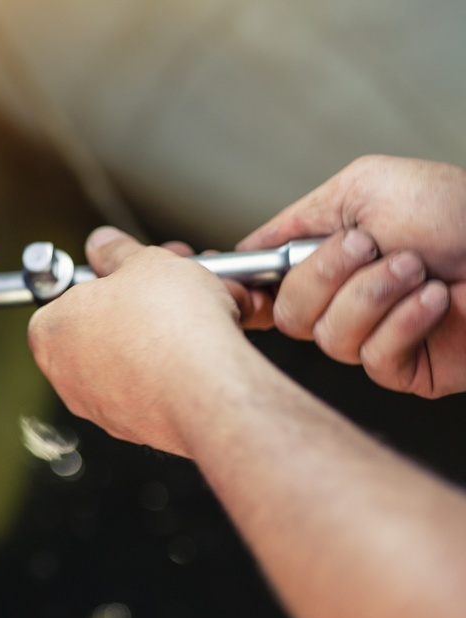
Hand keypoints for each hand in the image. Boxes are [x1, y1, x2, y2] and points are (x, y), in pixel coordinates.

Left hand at [28, 227, 268, 456]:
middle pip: (103, 326)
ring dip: (162, 332)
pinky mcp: (136, 426)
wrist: (209, 387)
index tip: (132, 273)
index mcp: (51, 331)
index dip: (106, 280)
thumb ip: (117, 251)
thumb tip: (104, 244)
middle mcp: (67, 375)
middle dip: (140, 303)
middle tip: (170, 286)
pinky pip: (154, 386)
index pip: (67, 297)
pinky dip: (176, 366)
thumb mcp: (143, 262)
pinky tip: (203, 348)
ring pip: (132, 357)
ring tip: (196, 312)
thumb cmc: (170, 326)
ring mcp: (100, 405)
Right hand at [239, 155, 465, 396]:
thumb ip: (297, 218)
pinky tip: (435, 299)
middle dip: (327, 275)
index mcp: (324, 256)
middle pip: (286, 314)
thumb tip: (245, 250)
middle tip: (372, 247)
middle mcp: (341, 299)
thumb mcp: (365, 186)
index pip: (260, 283)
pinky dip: (405, 322)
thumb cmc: (458, 210)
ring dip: (374, 294)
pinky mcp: (404, 368)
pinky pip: (372, 357)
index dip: (243, 287)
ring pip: (327, 337)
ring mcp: (371, 335)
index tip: (237, 281)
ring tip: (417, 269)